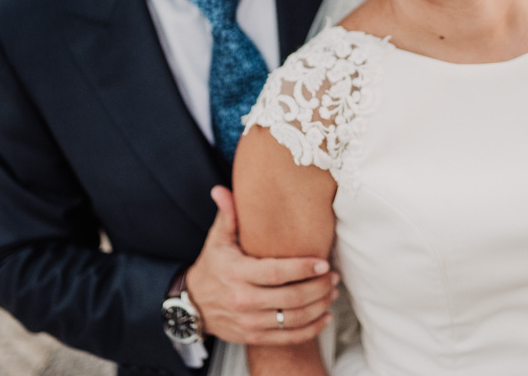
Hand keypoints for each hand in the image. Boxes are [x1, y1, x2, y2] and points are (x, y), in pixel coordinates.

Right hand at [185, 186, 337, 344]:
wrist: (193, 306)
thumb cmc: (212, 267)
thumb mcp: (217, 240)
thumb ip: (227, 215)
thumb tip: (222, 189)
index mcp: (236, 274)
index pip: (275, 273)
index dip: (302, 269)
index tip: (323, 262)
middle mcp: (243, 301)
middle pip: (289, 299)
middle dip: (318, 288)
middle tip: (334, 276)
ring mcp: (249, 323)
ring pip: (292, 319)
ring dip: (319, 307)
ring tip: (333, 292)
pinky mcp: (253, 337)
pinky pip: (287, 338)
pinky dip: (310, 330)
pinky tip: (325, 316)